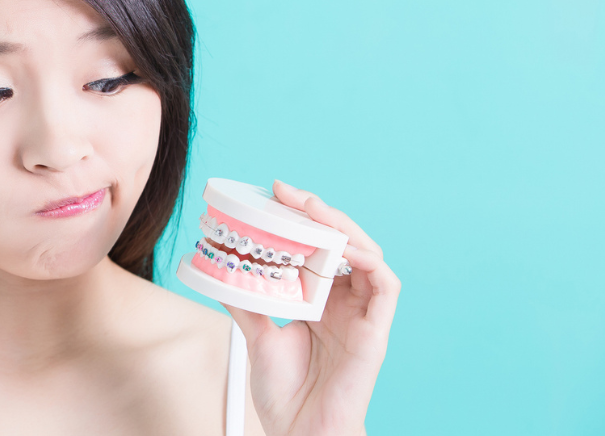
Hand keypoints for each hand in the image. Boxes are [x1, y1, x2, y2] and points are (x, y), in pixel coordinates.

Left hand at [221, 180, 399, 435]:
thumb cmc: (284, 393)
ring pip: (366, 253)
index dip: (300, 218)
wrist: (298, 432)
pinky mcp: (376, 330)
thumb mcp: (257, 335)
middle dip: (318, 211)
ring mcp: (362, 313)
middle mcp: (344, 301)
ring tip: (312, 209)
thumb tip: (219, 269)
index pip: (317, 245)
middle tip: (287, 192)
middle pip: (342, 242)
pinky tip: (342, 247)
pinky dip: (367, 259)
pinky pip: (385, 283)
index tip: (272, 194)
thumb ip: (245, 302)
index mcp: (320, 299)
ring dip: (342, 227)